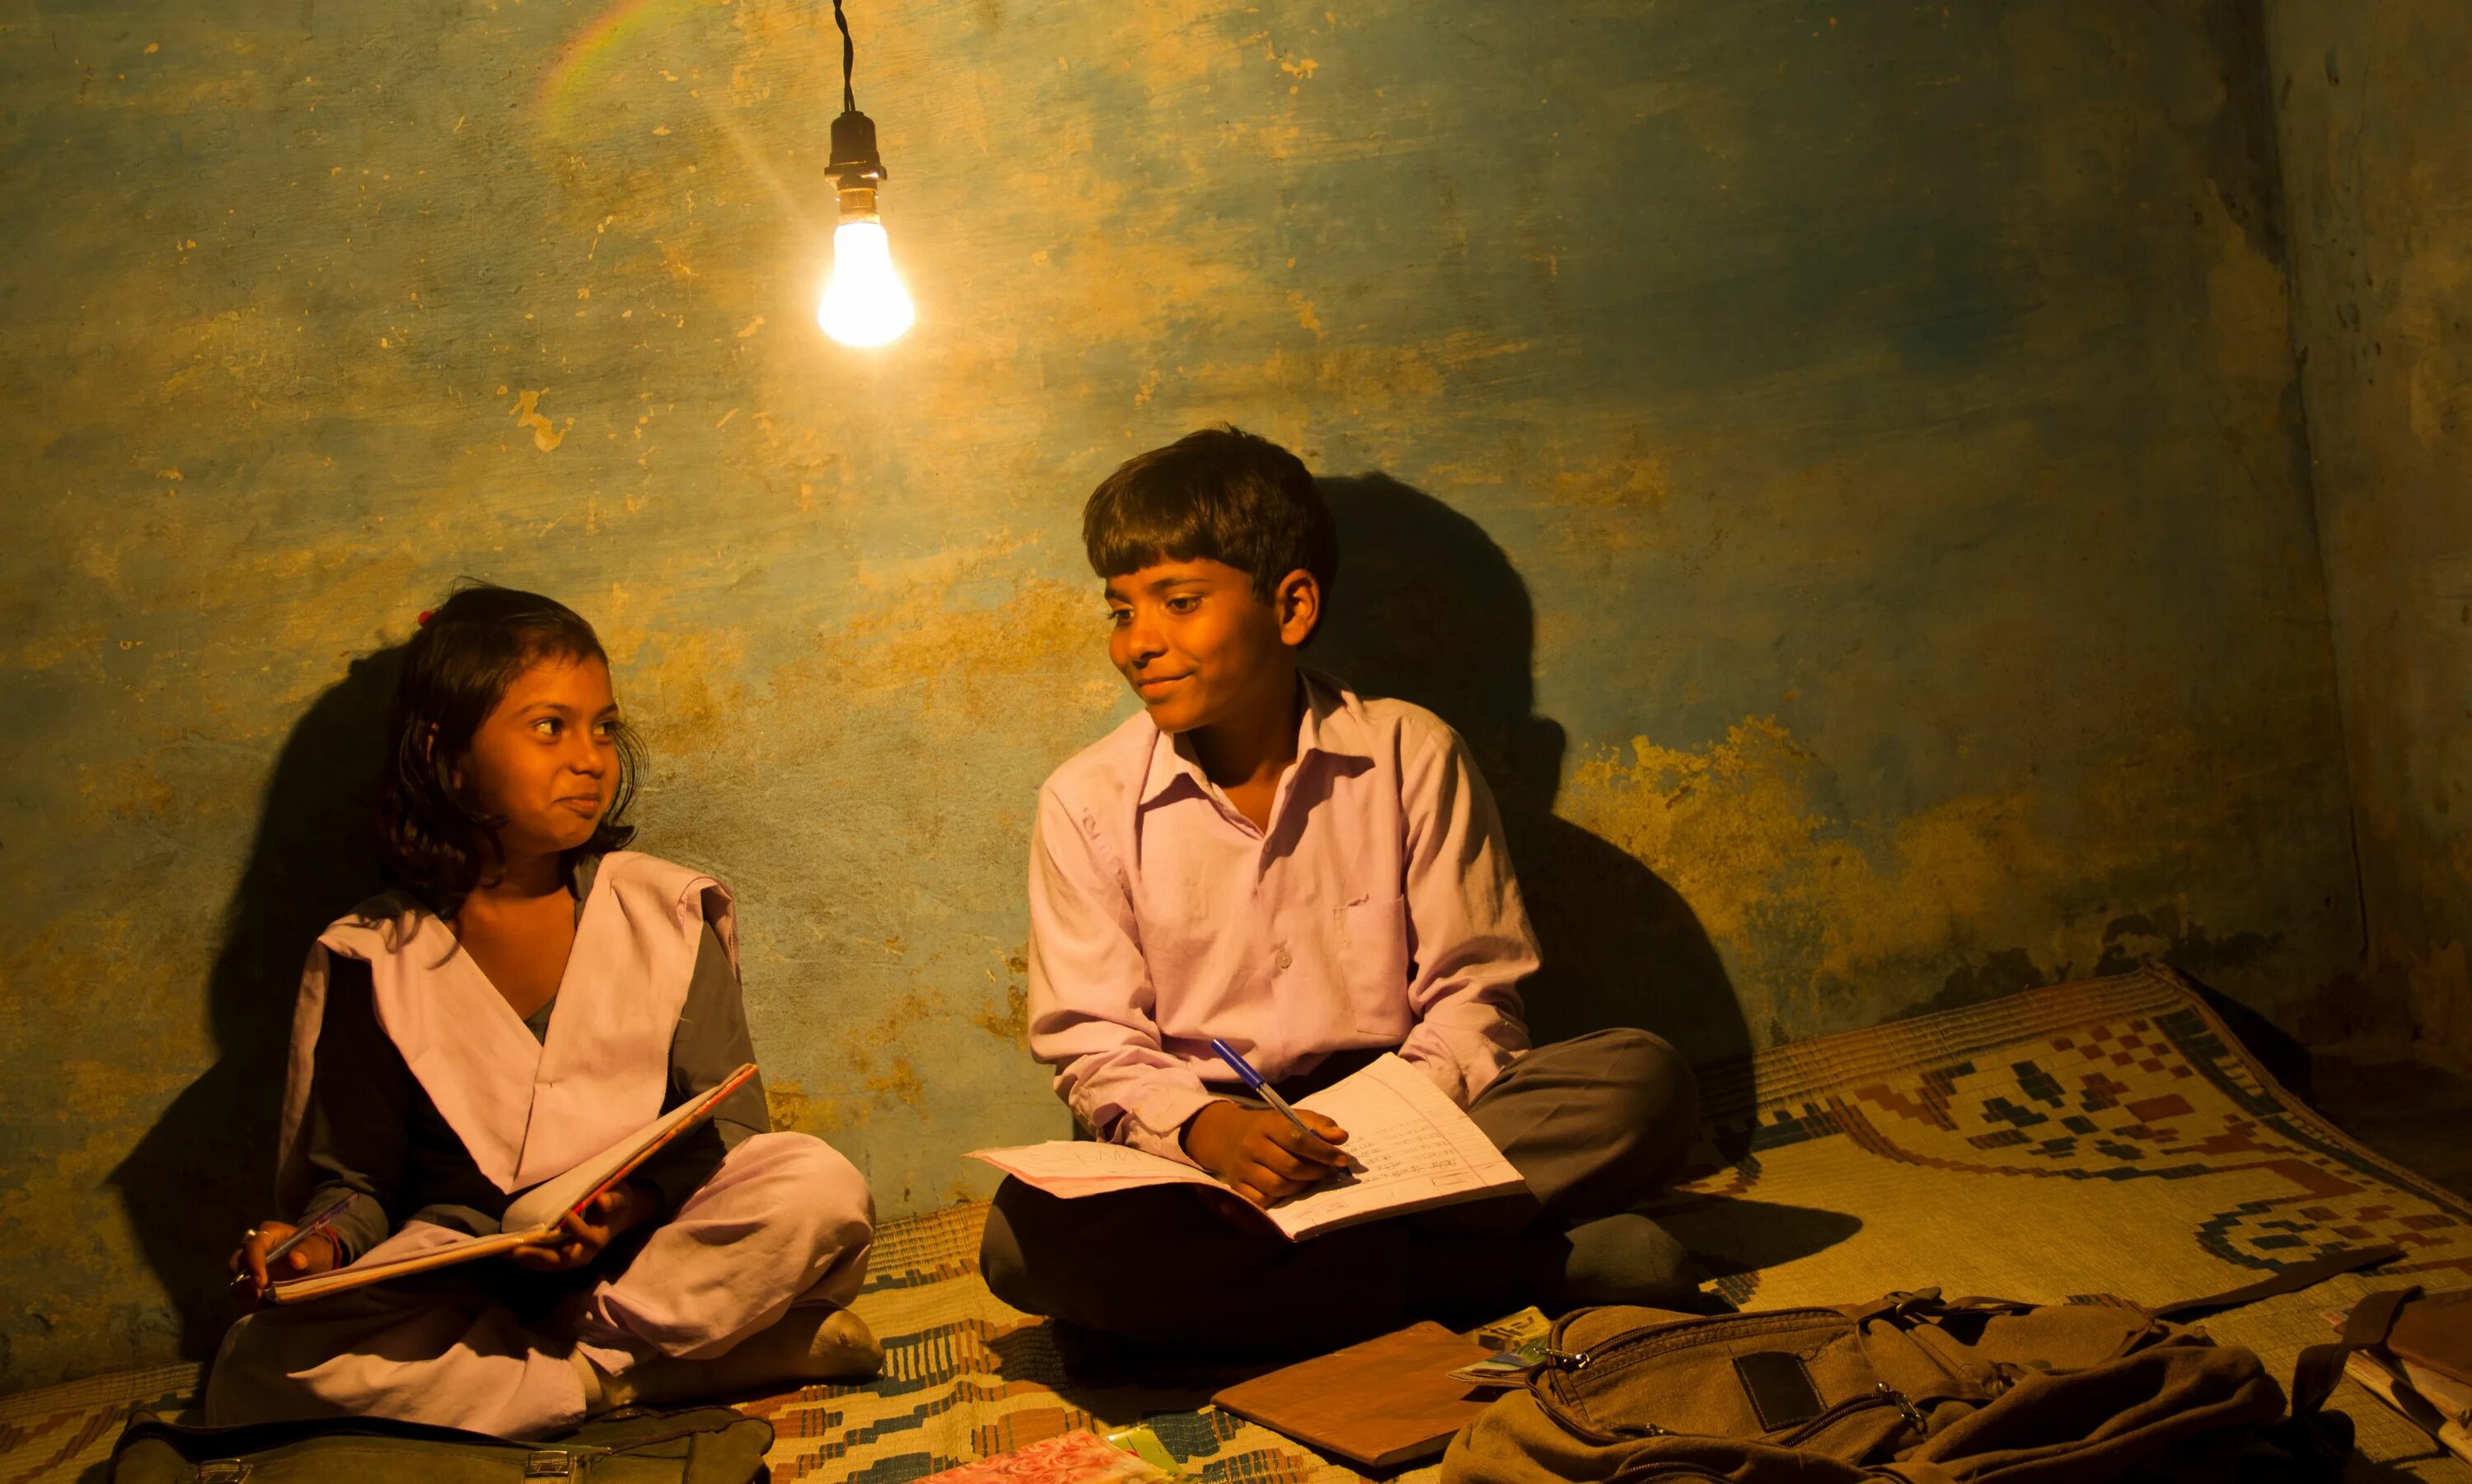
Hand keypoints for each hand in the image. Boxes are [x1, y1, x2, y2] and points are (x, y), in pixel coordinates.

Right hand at [228, 1221, 338, 1311]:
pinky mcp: (250, 1281)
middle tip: (256, 1295)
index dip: (254, 1262)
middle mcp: (254, 1247)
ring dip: (243, 1292)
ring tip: (258, 1303)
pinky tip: (260, 1306)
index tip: (261, 1282)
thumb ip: (308, 1252)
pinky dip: (247, 1300)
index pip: (254, 1244)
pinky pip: (241, 1292)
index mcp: (269, 1233)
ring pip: (236, 1278)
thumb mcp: (317, 1249)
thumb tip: (295, 1260)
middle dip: (243, 1280)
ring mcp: (250, 1265)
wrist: (317, 1264)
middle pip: (237, 1261)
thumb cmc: (316, 1250)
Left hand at [508, 1181, 654, 1271]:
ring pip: (550, 1264)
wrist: (616, 1217)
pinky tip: (512, 1253)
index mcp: (600, 1237)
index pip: (588, 1237)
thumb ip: (614, 1198)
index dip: (577, 1228)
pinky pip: (545, 1263)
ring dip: (529, 1260)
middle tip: (517, 1249)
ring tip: (508, 1253)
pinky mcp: (562, 1256)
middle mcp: (586, 1253)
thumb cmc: (616, 1202)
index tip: (566, 1213)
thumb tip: (602, 1201)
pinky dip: (529, 1260)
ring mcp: (573, 1257)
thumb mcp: (621, 1195)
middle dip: (540, 1255)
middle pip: (563, 1259)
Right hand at [1180, 1101, 1351, 1208]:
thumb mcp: (1293, 1117)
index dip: (1323, 1151)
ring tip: (1310, 1179)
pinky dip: (1280, 1198)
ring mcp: (1242, 1168)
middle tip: (1328, 1171)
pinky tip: (1289, 1188)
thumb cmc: (1270, 1127)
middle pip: (1290, 1167)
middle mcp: (1251, 1145)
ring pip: (1278, 1186)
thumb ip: (1319, 1125)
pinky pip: (1263, 1200)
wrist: (1229, 1135)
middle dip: (1315, 1172)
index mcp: (1267, 1124)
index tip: (1342, 1159)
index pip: (1298, 1139)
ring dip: (1301, 1186)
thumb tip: (1341, 1137)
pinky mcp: (1236, 1186)